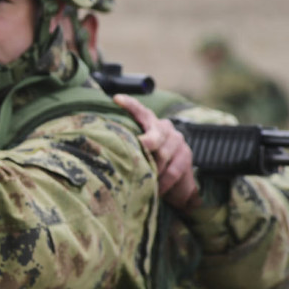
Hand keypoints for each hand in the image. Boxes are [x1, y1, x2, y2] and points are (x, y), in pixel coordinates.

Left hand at [113, 94, 200, 211]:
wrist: (175, 186)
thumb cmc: (147, 166)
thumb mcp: (135, 153)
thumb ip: (126, 146)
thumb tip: (102, 148)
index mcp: (149, 123)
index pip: (140, 111)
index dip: (130, 105)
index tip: (116, 99)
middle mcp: (164, 128)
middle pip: (155, 134)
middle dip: (148, 142)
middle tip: (142, 146)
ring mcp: (177, 141)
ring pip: (163, 154)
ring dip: (152, 170)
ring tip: (142, 181)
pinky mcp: (186, 155)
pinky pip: (172, 170)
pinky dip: (162, 181)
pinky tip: (156, 189)